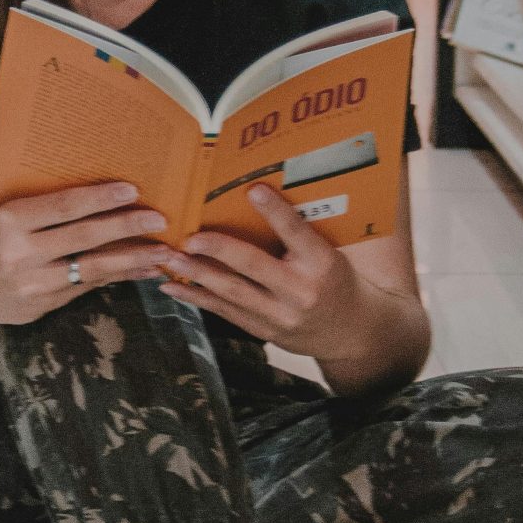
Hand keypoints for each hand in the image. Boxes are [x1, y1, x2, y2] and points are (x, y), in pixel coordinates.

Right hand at [0, 181, 170, 327]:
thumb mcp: (6, 216)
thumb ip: (44, 208)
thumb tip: (101, 196)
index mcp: (10, 222)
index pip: (63, 206)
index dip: (100, 198)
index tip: (132, 190)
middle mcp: (22, 254)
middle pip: (84, 237)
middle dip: (127, 227)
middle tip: (159, 219)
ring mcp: (34, 284)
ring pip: (93, 269)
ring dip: (133, 259)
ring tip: (163, 251)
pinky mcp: (43, 306)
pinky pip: (88, 287)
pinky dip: (118, 277)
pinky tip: (141, 270)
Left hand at [158, 184, 357, 351]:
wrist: (351, 332)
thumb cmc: (336, 281)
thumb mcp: (330, 253)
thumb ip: (302, 233)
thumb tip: (262, 195)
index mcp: (321, 263)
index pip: (297, 232)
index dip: (275, 211)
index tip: (254, 190)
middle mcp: (300, 290)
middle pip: (254, 266)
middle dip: (219, 251)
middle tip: (190, 238)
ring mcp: (280, 315)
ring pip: (233, 293)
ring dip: (198, 275)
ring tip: (171, 260)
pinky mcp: (264, 331)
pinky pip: (226, 313)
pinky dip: (197, 299)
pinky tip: (173, 287)